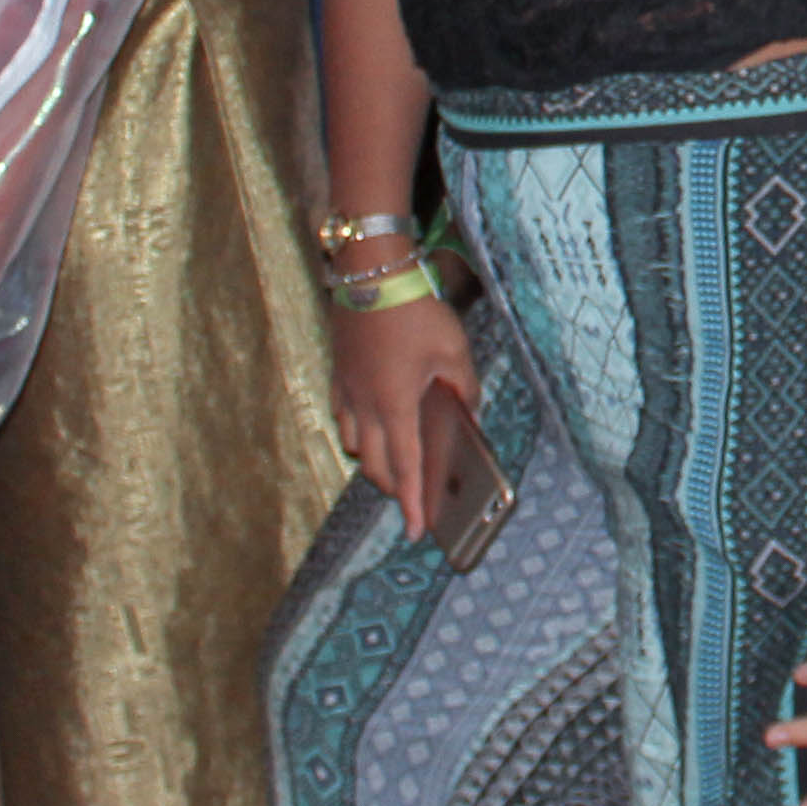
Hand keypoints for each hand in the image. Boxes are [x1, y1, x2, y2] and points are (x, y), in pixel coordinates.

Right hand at [328, 294, 478, 538]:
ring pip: (352, 443)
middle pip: (373, 465)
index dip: (412, 503)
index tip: (417, 531)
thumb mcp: (455, 351)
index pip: (405, 468)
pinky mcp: (337, 373)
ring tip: (394, 459)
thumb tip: (469, 412)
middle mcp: (364, 407)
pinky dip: (356, 431)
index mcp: (395, 407)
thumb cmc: (416, 312)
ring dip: (372, 460)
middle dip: (393, 486)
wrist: (370, 273)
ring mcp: (346, 390)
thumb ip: (464, 388)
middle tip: (412, 495)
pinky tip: (370, 422)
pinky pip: (342, 416)